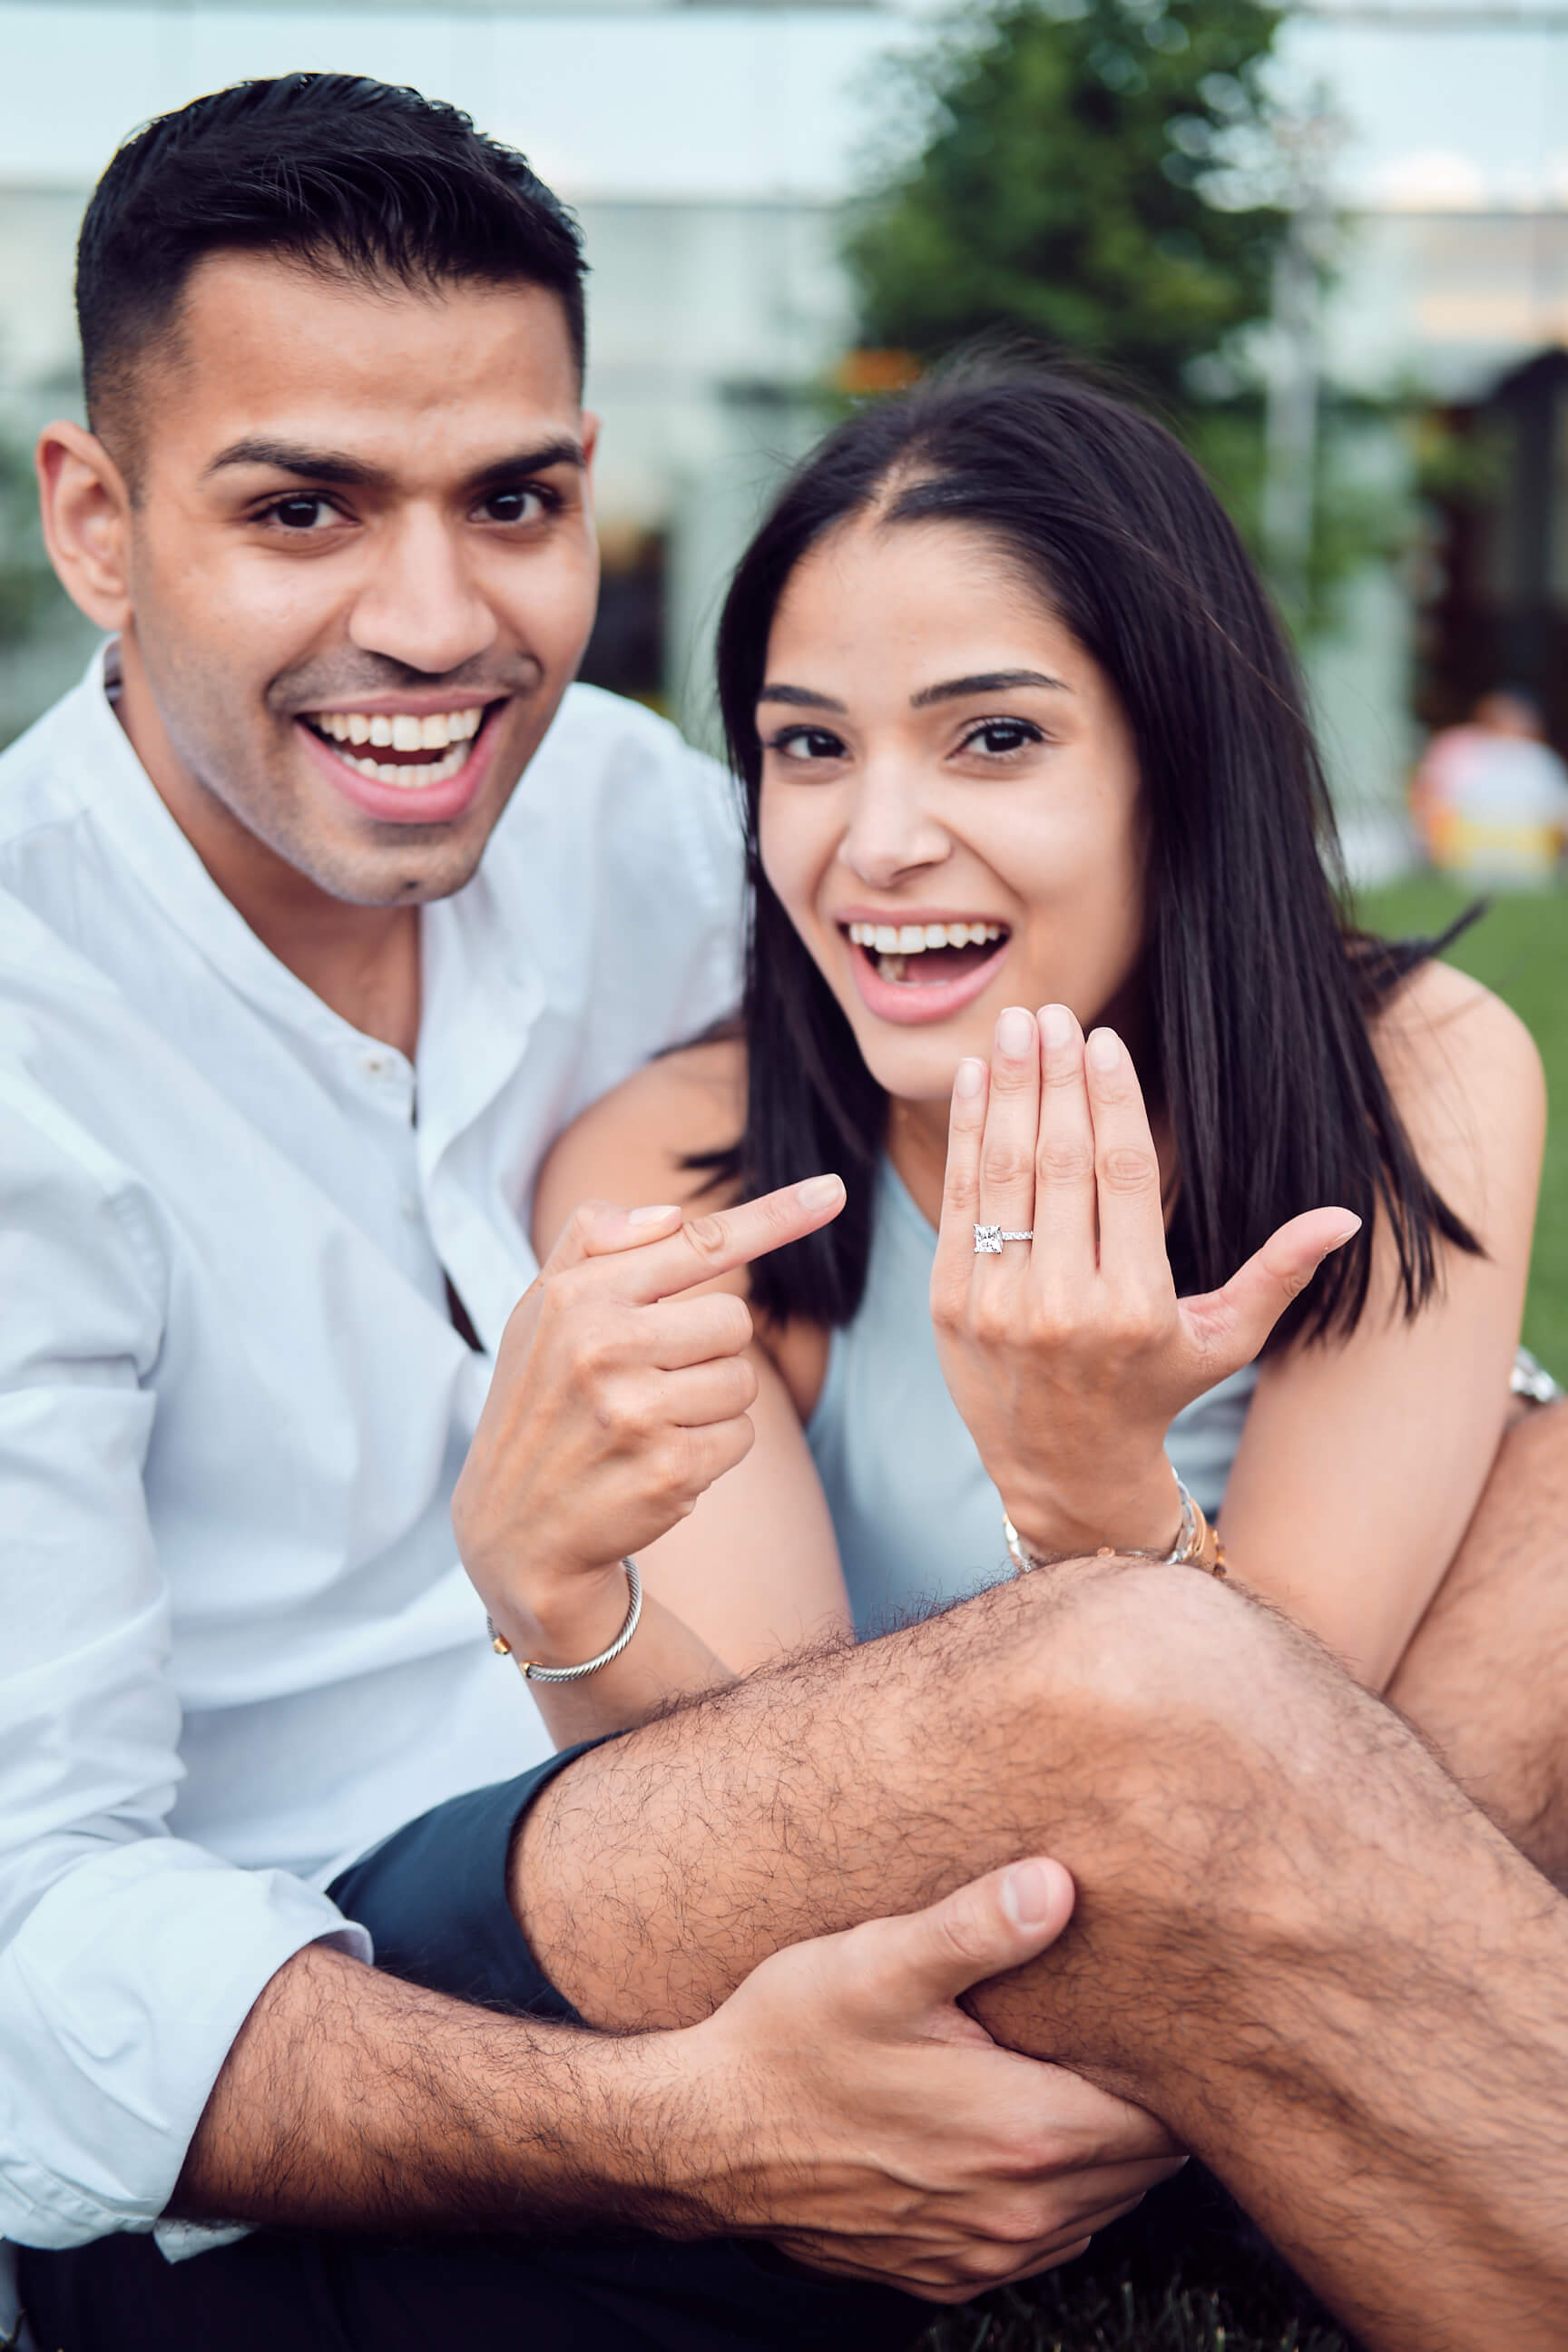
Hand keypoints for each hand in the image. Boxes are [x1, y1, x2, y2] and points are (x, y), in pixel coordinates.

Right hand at [453, 1177, 843, 1660]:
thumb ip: (592, 1241)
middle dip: (707, 1349)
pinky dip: (713, 1449)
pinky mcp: (670, 1471)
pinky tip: (657, 1461)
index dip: (776, 1216)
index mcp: (577, 1297)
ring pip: (743, 1380)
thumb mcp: (538, 1312)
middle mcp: (602, 1348)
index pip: (696, 1245)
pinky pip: (742, 1436)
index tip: (834, 1191)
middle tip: (650, 1378)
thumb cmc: (540, 1403)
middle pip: (735, 1320)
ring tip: (648, 1423)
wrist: (512, 1529)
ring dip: (711, 1403)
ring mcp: (636, 1412)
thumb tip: (671, 1215)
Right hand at [672, 1856, 1183, 2299]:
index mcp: (1025, 2131)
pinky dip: (1051, 2193)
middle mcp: (1021, 2211)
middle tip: (1123, 2029)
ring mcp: (984, 2253)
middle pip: (1145, 2166)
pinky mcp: (946, 2274)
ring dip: (1100, 2150)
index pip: (1164, 2116)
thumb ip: (975, 1927)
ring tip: (1072, 2072)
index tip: (1157, 2009)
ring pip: (1101, 2206)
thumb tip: (1059, 1883)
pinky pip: (1044, 2242)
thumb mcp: (878, 1964)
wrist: (700, 2136)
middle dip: (1146, 2102)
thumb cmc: (787, 2040)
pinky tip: (1013, 2130)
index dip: (1169, 2062)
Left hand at [931, 1005, 1360, 1558]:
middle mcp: (1064, 1305)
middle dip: (1055, 1078)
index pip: (1122, 1177)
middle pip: (1059, 1164)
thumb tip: (1345, 1217)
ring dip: (1006, 1091)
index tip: (1104, 1042)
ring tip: (1012, 1028)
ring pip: (1004, 1175)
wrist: (1062, 1468)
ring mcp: (1000, 1305)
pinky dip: (966, 1137)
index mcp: (1136, 1307)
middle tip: (1051, 1014)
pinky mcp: (951, 1304)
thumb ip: (1278, 1274)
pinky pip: (961, 1203)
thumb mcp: (1225, 1339)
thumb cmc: (1155, 1389)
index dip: (1113, 1102)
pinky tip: (970, 1081)